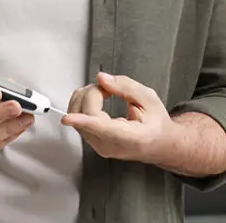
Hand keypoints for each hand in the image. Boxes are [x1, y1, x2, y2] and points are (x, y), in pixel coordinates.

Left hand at [61, 72, 177, 164]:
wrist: (157, 143)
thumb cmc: (155, 123)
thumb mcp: (149, 99)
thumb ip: (126, 87)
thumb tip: (102, 79)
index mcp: (132, 138)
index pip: (103, 129)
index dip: (84, 121)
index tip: (68, 119)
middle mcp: (112, 146)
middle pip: (87, 115)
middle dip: (93, 92)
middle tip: (109, 87)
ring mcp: (100, 147)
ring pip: (77, 118)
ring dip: (86, 97)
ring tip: (106, 92)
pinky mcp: (92, 142)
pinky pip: (77, 120)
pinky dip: (83, 104)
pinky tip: (98, 99)